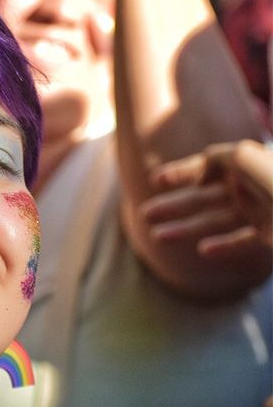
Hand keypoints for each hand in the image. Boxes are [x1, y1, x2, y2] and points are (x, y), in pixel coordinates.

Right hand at [141, 140, 272, 257]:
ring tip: (157, 236)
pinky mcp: (269, 233)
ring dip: (185, 228)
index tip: (154, 180)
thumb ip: (215, 157)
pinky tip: (202, 250)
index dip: (178, 172)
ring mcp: (259, 210)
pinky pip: (242, 240)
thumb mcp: (242, 156)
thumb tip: (200, 176)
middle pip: (202, 198)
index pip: (204, 167)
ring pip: (215, 220)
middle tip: (145, 214)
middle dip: (172, 205)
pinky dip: (223, 246)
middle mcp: (248, 187)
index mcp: (242, 165)